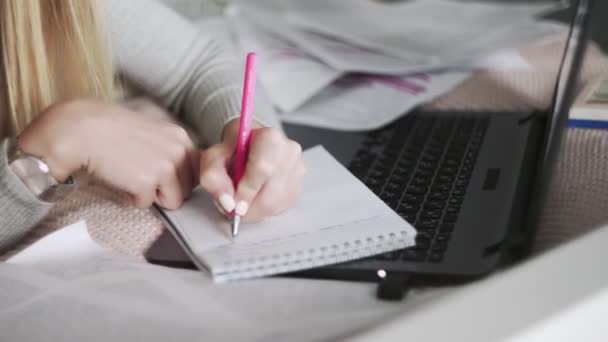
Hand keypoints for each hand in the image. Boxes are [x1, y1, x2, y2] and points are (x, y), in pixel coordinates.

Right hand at [18, 99, 197, 208]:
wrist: (82, 130)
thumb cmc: (113, 132)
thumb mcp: (153, 134)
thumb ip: (171, 152)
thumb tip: (183, 177)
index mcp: (181, 138)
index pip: (197, 172)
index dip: (179, 179)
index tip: (161, 175)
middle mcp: (178, 150)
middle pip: (188, 189)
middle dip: (167, 189)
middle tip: (141, 174)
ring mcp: (165, 167)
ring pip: (173, 201)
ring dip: (153, 195)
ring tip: (132, 177)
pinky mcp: (148, 182)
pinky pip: (147, 204)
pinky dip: (133, 198)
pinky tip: (121, 179)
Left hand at [199, 119, 304, 222]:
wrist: (248, 145)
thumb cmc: (233, 149)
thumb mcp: (213, 157)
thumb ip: (212, 176)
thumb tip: (227, 202)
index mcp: (270, 137)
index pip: (262, 169)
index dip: (247, 192)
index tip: (232, 205)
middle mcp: (289, 151)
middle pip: (271, 192)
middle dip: (248, 206)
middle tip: (231, 208)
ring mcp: (298, 170)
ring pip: (276, 203)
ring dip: (254, 210)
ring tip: (240, 201)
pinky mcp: (298, 186)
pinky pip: (280, 208)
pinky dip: (263, 211)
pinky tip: (253, 199)